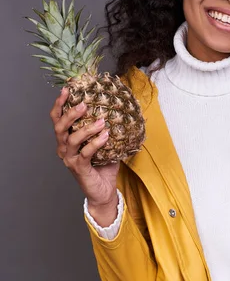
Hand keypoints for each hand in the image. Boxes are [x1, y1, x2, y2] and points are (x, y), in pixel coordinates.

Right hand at [51, 87, 119, 224]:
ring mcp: (70, 159)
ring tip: (100, 121)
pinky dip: (96, 142)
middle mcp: (64, 148)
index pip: (57, 119)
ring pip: (71, 139)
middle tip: (84, 104)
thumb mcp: (106, 143)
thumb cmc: (104, 165)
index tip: (67, 90)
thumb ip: (107, 127)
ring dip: (86, 128)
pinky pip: (85, 153)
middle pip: (59, 127)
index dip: (60, 104)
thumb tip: (121, 108)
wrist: (104, 190)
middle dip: (70, 113)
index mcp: (67, 139)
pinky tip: (106, 135)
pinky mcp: (79, 168)